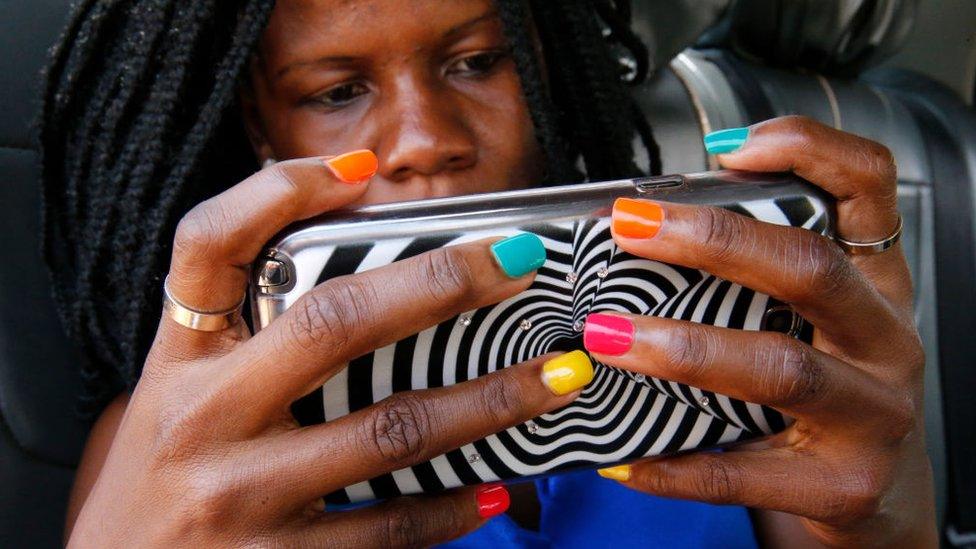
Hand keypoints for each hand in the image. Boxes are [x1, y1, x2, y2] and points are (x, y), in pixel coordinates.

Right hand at [67, 152, 590, 547]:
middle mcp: (206, 417)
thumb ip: (242, 336)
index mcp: (180, 361)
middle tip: (515, 259)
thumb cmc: (155, 481)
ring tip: (554, 376)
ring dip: (489, 400)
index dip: (280, 191)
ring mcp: (245, 494)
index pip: (210, 246)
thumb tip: (359, 271)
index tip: (359, 165)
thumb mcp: (174, 393)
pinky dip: (453, 505)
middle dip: (439, 283)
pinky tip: (498, 484)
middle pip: (334, 323)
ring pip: (392, 430)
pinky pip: (390, 528)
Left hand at [585, 116, 936, 546]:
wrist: (871, 498)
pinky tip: (621, 457)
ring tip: (607, 336)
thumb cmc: (820, 394)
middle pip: (810, 269)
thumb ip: (751, 279)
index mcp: (874, 284)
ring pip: (779, 368)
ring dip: (683, 348)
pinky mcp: (843, 487)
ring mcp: (871, 416)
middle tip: (631, 227)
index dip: (809, 152)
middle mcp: (884, 341)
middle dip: (716, 241)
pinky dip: (676, 465)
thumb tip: (638, 230)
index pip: (869, 189)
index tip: (728, 147)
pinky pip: (744, 474)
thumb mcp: (808, 323)